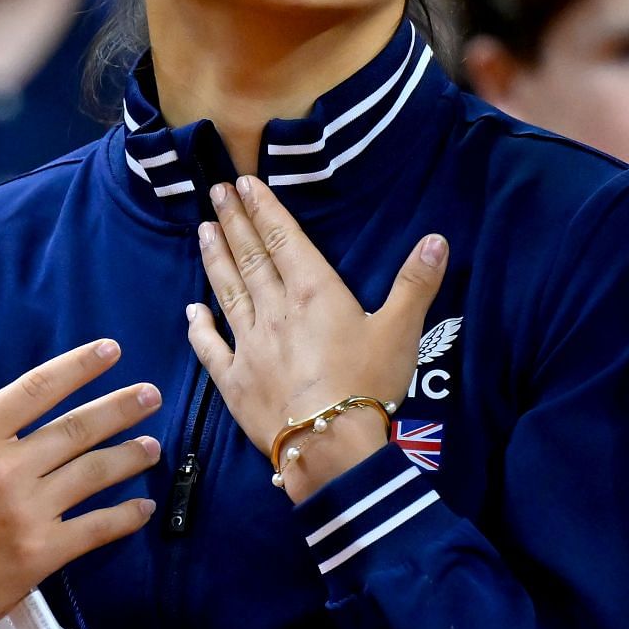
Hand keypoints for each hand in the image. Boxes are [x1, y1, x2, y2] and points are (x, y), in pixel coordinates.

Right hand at [0, 340, 161, 628]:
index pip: (37, 388)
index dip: (79, 366)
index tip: (112, 350)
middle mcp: (3, 469)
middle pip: (77, 428)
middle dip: (122, 408)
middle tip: (153, 395)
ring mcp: (26, 511)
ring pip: (94, 473)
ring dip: (131, 457)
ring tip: (154, 446)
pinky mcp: (41, 552)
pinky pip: (97, 527)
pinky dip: (127, 516)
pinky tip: (145, 506)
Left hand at [188, 176, 446, 500]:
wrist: (329, 444)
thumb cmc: (367, 383)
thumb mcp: (402, 329)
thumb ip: (415, 282)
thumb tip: (437, 239)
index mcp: (313, 291)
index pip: (283, 240)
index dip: (264, 209)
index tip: (245, 184)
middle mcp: (275, 310)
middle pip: (251, 258)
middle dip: (234, 222)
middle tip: (216, 193)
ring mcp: (249, 345)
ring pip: (228, 292)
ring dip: (215, 259)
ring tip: (203, 231)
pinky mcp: (234, 381)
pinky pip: (211, 347)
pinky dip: (199, 326)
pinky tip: (191, 310)